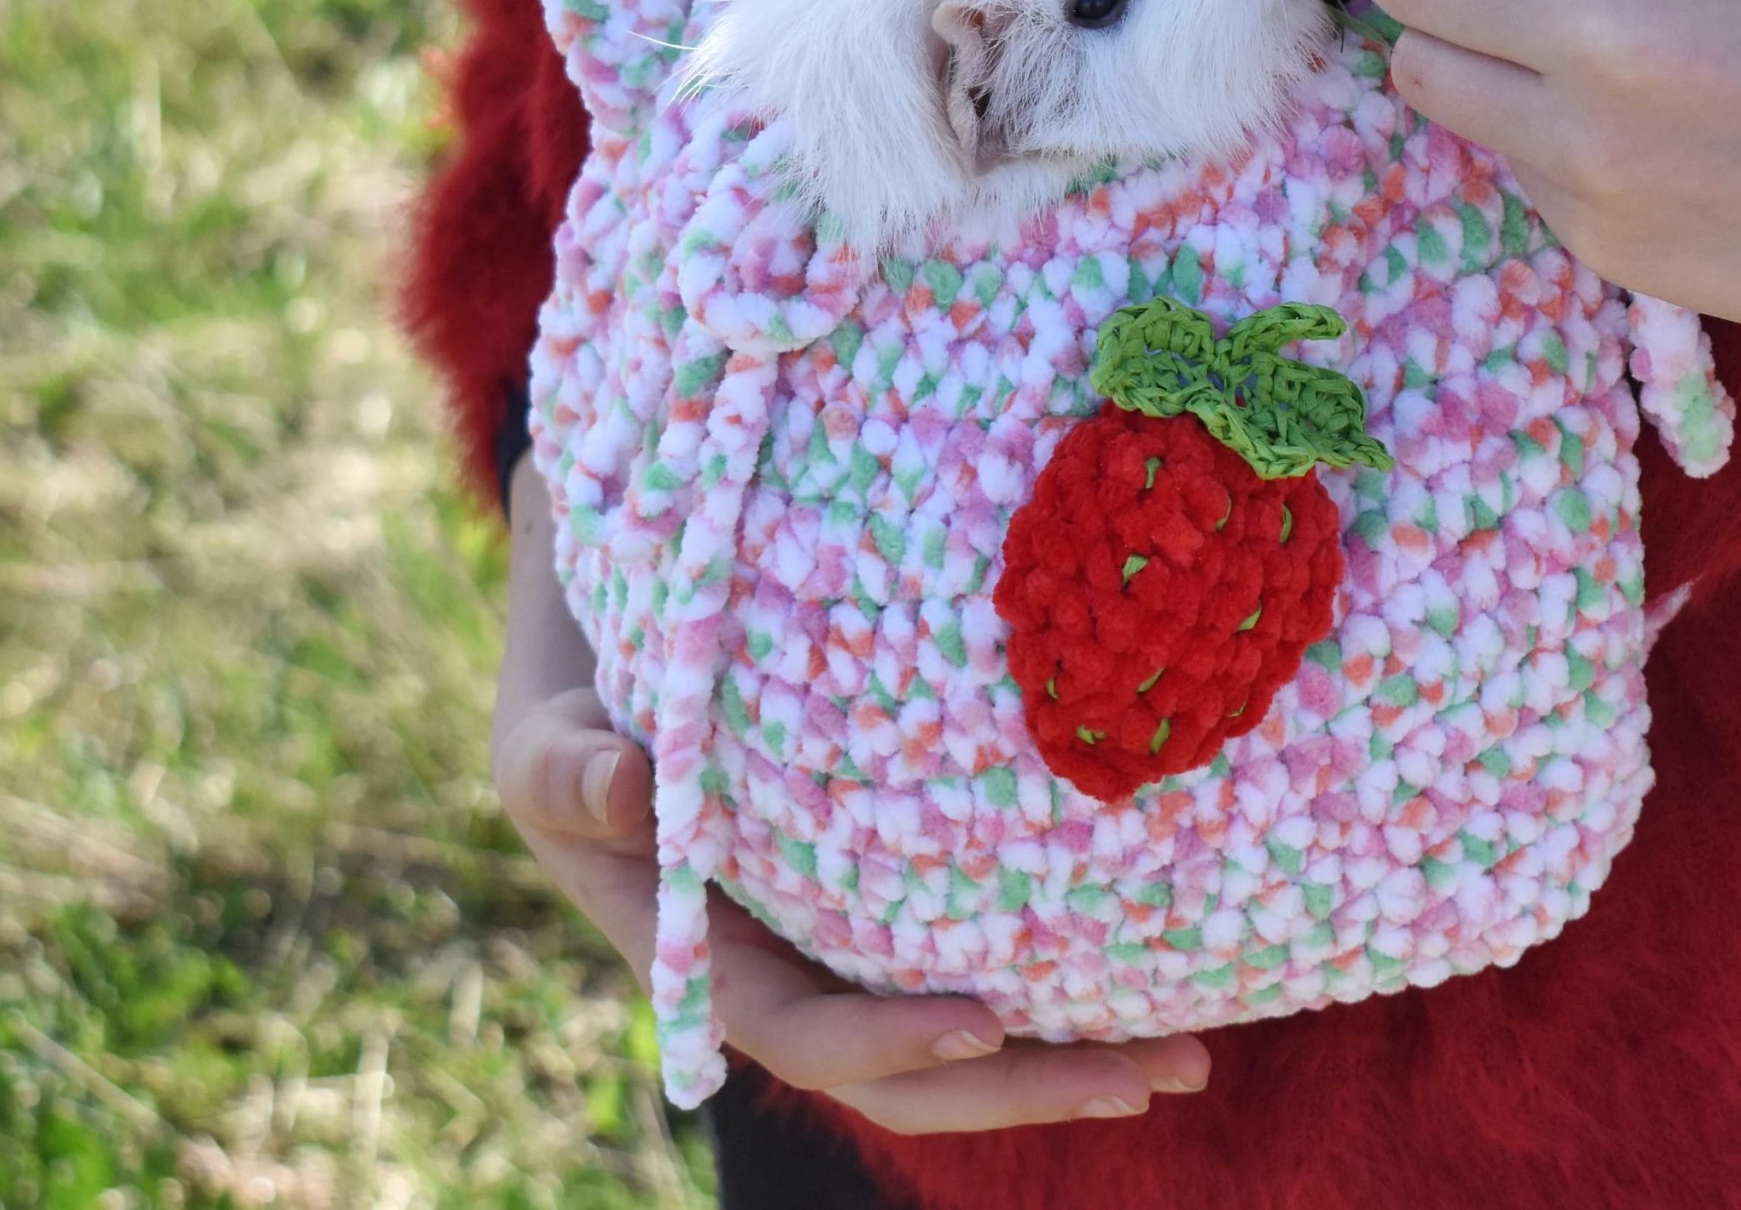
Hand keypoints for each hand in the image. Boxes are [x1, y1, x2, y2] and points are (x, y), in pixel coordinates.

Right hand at [491, 456, 1209, 1129]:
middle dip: (1027, 1083)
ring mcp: (849, 941)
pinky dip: (1063, 967)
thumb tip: (625, 782)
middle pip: (913, 1066)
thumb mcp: (548, 738)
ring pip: (963, 1020)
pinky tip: (1158, 963)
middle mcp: (790, 971)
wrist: (616, 658)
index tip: (989, 1019)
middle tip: (1155, 1072)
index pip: (809, 1032)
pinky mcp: (897, 892)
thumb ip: (568, 770)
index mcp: (707, 963)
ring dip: (1071, 1050)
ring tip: (1192, 1054)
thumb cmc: (576, 704)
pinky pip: (981, 944)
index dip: (893, 1041)